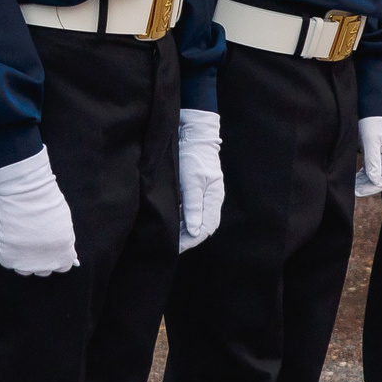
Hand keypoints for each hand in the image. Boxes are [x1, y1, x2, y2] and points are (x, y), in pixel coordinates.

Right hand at [0, 148, 77, 275]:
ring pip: (24, 269)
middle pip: (43, 270)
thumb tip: (61, 249)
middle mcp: (47, 262)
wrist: (26, 191)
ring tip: (20, 240)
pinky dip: (7, 252)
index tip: (50, 248)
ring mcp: (27, 262)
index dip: (55, 256)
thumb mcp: (64, 223)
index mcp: (64, 253)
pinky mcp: (9, 256)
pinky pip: (7, 261)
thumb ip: (63, 240)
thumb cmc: (47, 200)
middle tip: (34, 241)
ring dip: (23, 258)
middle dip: (40, 258)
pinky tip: (9, 238)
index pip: (62, 266)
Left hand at [177, 109, 224, 251]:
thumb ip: (193, 206)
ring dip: (182, 230)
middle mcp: (210, 199)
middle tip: (169, 246)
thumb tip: (195, 231)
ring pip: (194, 220)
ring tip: (167, 237)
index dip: (192, 240)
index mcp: (214, 198)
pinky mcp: (193, 190)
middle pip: (202, 227)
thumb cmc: (193, 156)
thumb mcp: (192, 181)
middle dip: (187, 238)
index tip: (176, 248)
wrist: (192, 134)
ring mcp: (202, 195)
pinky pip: (188, 211)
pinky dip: (180, 219)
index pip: (206, 228)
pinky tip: (169, 222)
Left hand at [353, 115, 381, 195]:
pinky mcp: (375, 154)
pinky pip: (371, 170)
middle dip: (368, 187)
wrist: (368, 108)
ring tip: (353, 187)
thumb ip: (373, 159)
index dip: (374, 187)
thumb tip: (374, 179)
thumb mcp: (371, 139)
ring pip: (376, 176)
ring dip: (365, 183)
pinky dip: (363, 176)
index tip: (360, 191)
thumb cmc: (370, 121)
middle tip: (354, 192)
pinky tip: (355, 179)